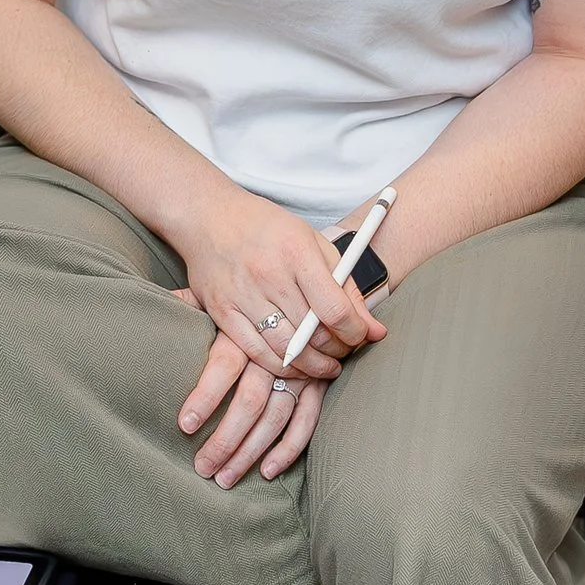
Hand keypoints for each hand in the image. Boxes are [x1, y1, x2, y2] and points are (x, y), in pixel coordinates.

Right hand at [173, 189, 385, 487]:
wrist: (209, 217)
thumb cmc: (267, 228)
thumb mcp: (314, 243)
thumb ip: (346, 287)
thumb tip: (376, 331)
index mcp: (297, 252)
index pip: (335, 309)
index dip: (354, 333)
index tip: (360, 337)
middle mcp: (268, 275)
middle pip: (313, 335)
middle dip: (337, 351)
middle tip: (344, 351)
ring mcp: (242, 295)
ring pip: (286, 350)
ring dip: (313, 367)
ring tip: (326, 364)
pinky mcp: (221, 312)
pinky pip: (256, 353)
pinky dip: (280, 367)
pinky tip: (295, 366)